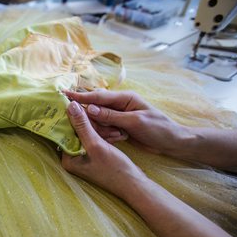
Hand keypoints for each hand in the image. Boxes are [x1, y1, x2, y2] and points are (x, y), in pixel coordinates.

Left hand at [62, 101, 146, 199]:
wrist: (134, 184)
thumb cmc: (114, 169)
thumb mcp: (96, 144)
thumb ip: (82, 125)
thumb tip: (70, 106)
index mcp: (68, 159)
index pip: (65, 132)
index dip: (72, 118)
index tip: (78, 104)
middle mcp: (73, 159)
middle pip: (75, 132)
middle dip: (88, 123)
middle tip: (99, 115)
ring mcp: (84, 158)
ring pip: (87, 135)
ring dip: (98, 129)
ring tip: (112, 129)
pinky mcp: (94, 156)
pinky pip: (95, 140)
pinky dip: (103, 135)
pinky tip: (114, 133)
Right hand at [64, 90, 192, 155]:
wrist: (173, 142)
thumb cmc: (158, 129)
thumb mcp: (135, 122)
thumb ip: (111, 115)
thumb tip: (90, 109)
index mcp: (124, 98)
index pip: (98, 96)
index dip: (80, 96)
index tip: (64, 95)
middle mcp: (119, 104)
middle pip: (95, 108)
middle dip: (96, 121)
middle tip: (111, 131)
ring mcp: (118, 115)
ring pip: (99, 120)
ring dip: (104, 130)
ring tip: (120, 136)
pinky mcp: (119, 126)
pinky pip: (105, 128)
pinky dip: (108, 134)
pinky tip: (119, 138)